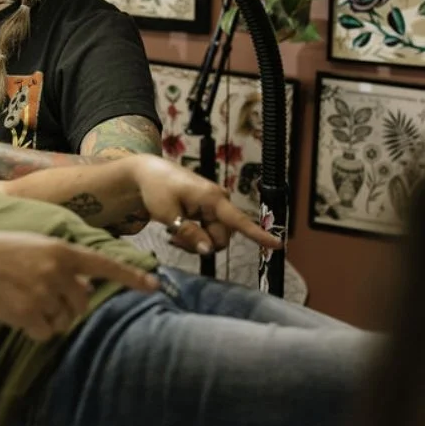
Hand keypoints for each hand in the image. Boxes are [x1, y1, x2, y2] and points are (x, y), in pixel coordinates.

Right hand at [0, 232, 158, 341]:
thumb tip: (87, 288)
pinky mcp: (29, 313)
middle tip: (41, 298)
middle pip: (82, 303)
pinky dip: (33, 329)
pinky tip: (16, 312)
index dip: (131, 277)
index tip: (155, 286)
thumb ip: (63, 265)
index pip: (105, 265)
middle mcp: (58, 270)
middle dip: (68, 307)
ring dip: (47, 318)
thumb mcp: (36, 248)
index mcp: (62, 250)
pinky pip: (45, 333)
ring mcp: (44, 293)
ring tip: (22, 300)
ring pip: (63, 321)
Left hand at [129, 156, 281, 253]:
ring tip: (172, 234)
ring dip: (195, 242)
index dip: (258, 234)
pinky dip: (193, 236)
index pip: (239, 221)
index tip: (277, 244)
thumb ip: (188, 233)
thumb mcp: (167, 214)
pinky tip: (175, 232)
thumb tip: (209, 251)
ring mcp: (213, 206)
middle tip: (173, 240)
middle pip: (221, 237)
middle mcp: (219, 201)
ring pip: (213, 237)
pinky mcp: (207, 210)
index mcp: (213, 198)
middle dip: (201, 245)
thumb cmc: (156, 189)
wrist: (147, 174)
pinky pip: (207, 232)